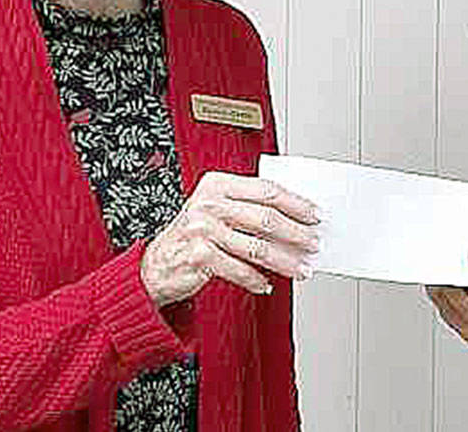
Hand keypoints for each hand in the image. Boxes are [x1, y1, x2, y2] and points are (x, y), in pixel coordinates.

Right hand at [140, 172, 319, 306]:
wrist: (154, 266)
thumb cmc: (191, 235)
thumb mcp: (214, 209)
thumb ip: (247, 206)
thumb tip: (294, 217)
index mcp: (216, 184)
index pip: (265, 190)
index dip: (295, 203)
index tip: (313, 214)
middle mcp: (208, 204)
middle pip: (266, 218)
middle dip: (296, 233)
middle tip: (313, 242)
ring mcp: (203, 230)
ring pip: (258, 248)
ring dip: (285, 261)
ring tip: (301, 268)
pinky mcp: (200, 257)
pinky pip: (240, 270)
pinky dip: (257, 280)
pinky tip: (267, 284)